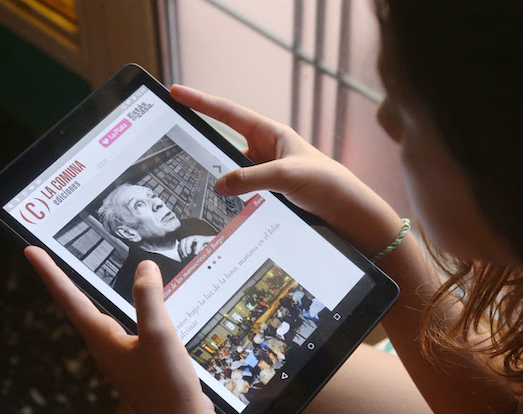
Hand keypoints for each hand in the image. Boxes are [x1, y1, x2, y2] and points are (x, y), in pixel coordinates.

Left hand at [24, 246, 234, 413]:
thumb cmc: (167, 387)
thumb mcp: (158, 335)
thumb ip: (149, 298)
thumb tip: (143, 267)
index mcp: (103, 339)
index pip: (70, 298)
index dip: (50, 272)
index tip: (33, 251)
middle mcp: (107, 347)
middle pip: (80, 305)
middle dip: (68, 280)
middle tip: (58, 258)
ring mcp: (122, 356)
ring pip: (104, 315)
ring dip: (97, 293)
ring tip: (95, 275)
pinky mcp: (140, 361)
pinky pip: (129, 326)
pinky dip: (131, 308)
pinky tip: (147, 307)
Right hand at [170, 85, 402, 255]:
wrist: (348, 212)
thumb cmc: (327, 183)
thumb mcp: (286, 175)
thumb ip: (250, 178)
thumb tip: (218, 184)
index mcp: (271, 133)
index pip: (228, 113)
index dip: (201, 102)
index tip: (176, 93)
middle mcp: (266, 150)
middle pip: (225, 143)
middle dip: (202, 145)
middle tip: (174, 149)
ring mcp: (266, 172)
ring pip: (232, 172)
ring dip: (218, 179)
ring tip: (194, 186)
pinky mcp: (269, 193)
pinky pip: (242, 191)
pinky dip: (231, 198)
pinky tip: (219, 208)